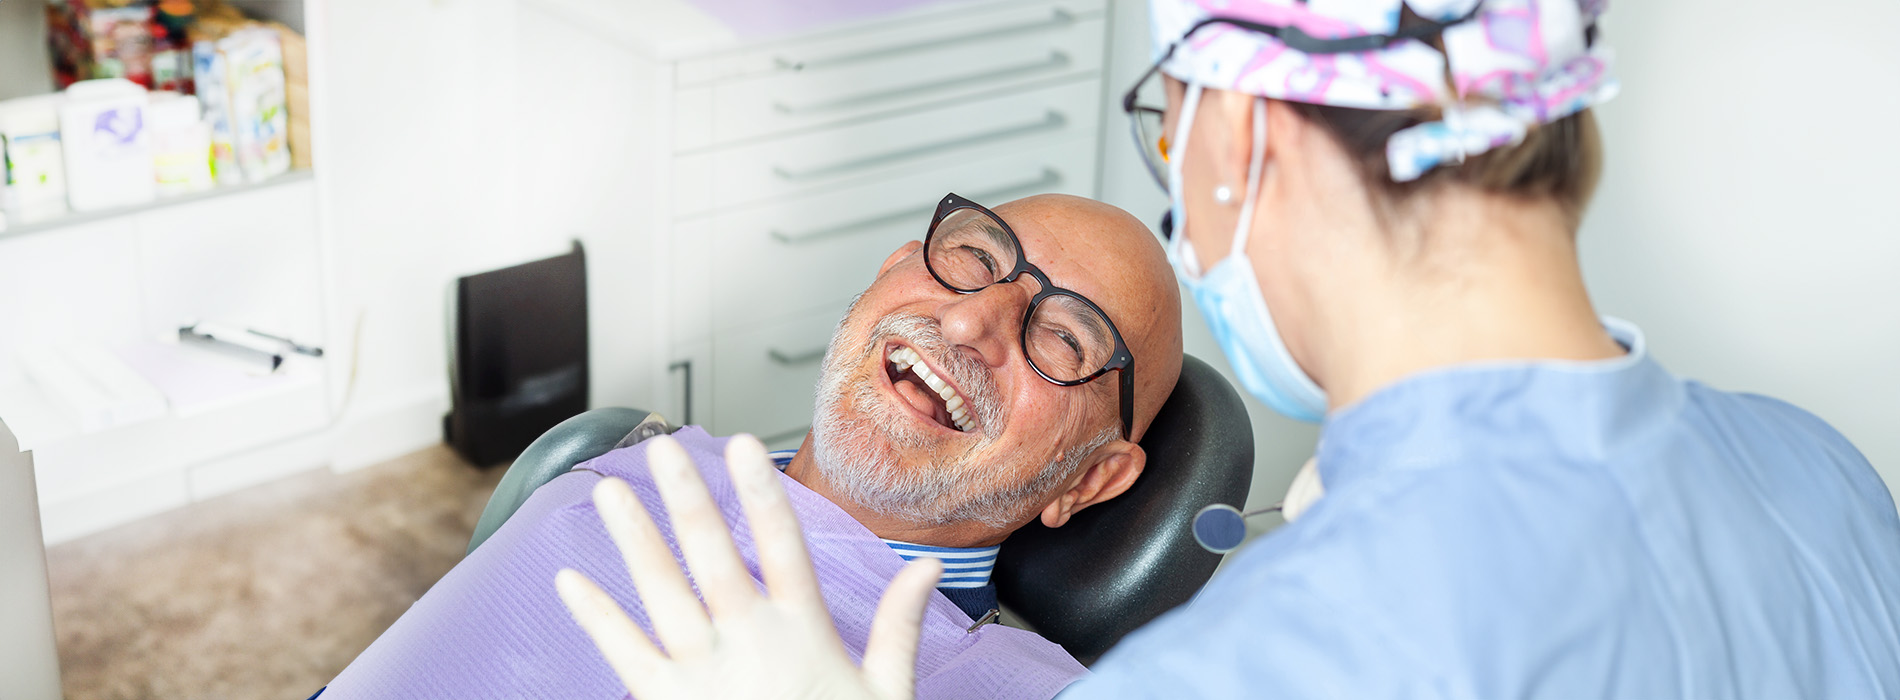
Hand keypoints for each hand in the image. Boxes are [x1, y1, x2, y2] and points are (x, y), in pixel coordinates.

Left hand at [554, 434, 943, 699]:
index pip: (783, 546)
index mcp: (803, 632)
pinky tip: (570, 581)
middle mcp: (749, 642)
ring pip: (662, 593)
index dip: (763, 493)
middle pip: (713, 555)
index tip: (744, 446)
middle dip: (688, 498)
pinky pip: (624, 654)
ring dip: (635, 540)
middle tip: (664, 450)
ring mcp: (702, 673)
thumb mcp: (885, 692)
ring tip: (612, 493)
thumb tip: (926, 569)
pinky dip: (596, 617)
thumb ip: (897, 626)